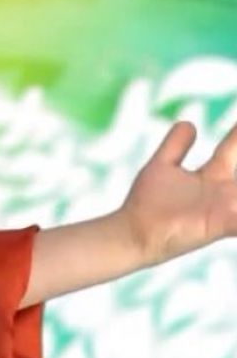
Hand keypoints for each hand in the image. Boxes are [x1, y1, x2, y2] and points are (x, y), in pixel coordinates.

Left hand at [119, 119, 236, 266]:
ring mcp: (224, 207)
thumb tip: (189, 123)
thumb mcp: (163, 167)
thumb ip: (176, 146)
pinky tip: (236, 207)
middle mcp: (224, 190)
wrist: (130, 234)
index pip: (236, 146)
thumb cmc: (147, 205)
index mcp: (214, 175)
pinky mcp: (218, 225)